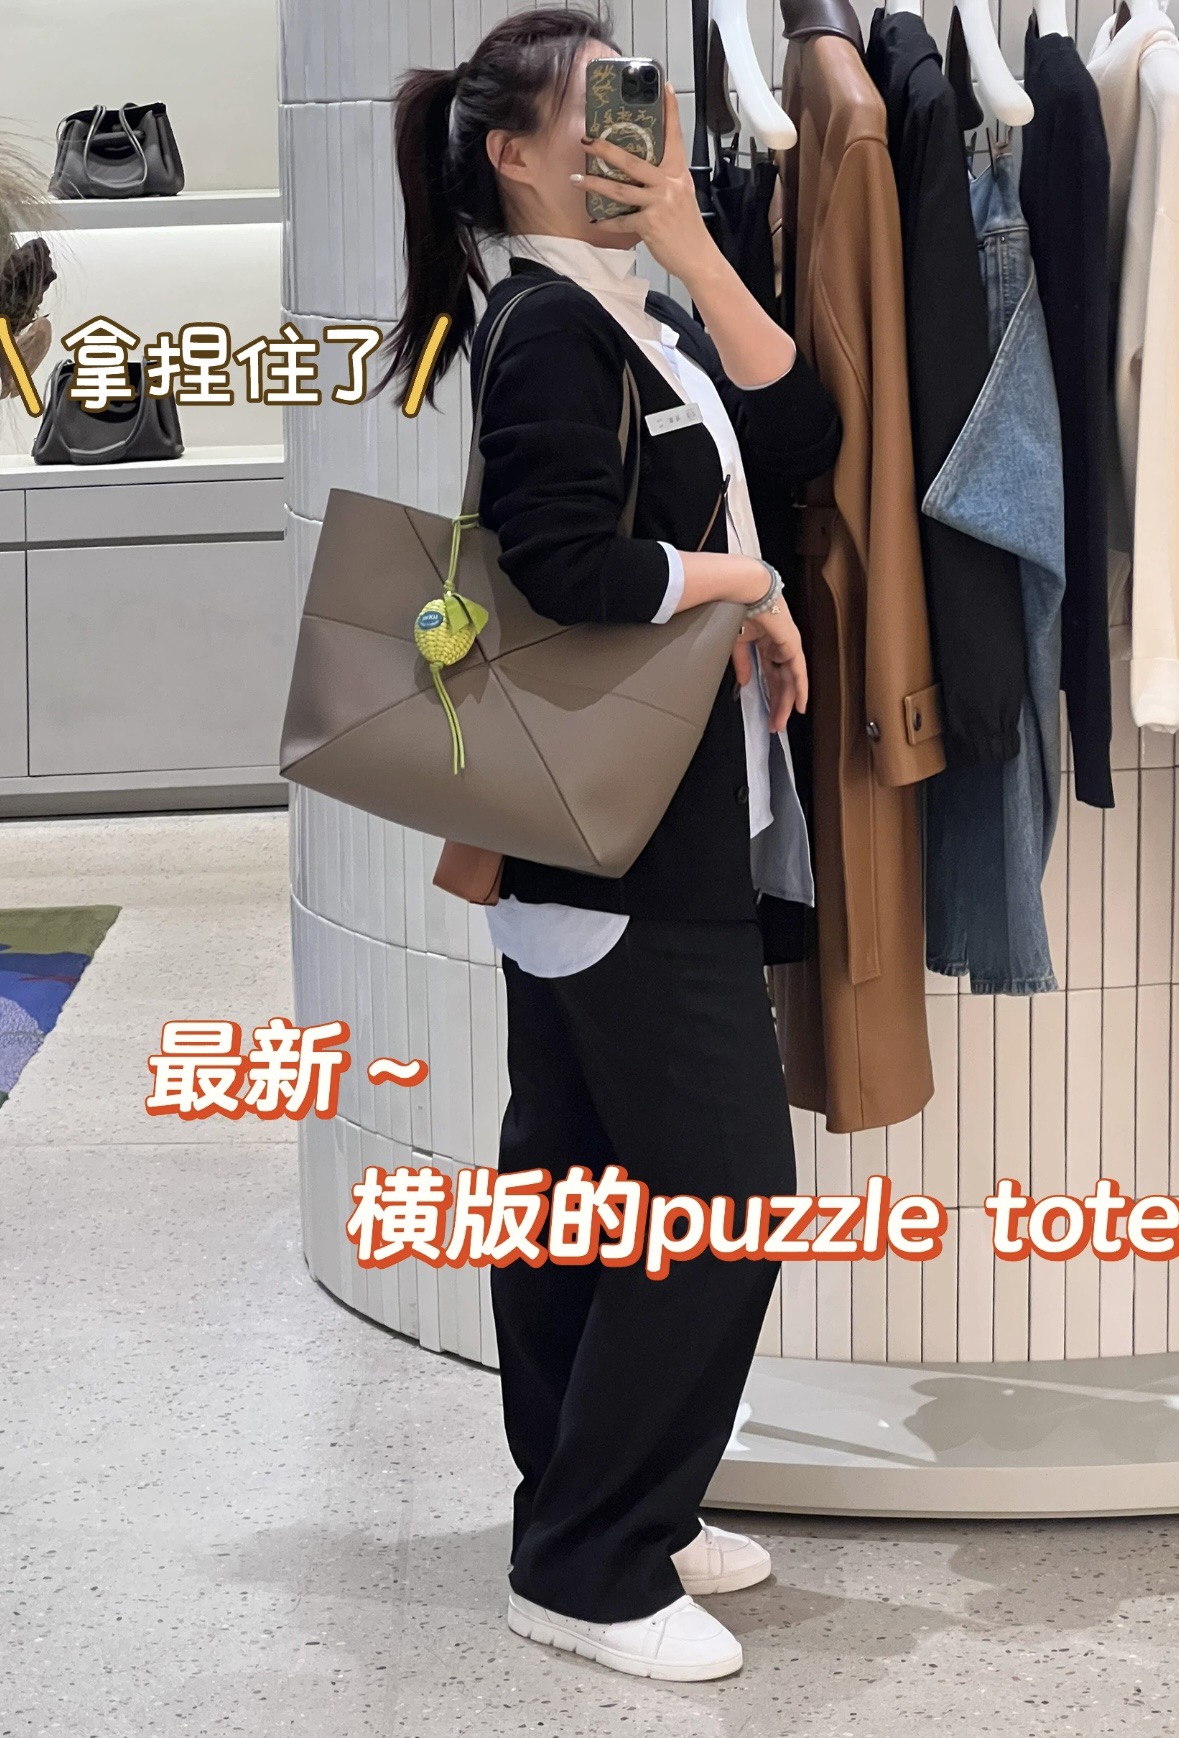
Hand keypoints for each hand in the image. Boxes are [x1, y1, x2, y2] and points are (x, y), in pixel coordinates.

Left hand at [574, 83, 716, 286]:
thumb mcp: (682, 195)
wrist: (698, 257)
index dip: (671, 110)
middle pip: (633, 161)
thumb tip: (639, 173)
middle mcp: (669, 184)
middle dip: (606, 149)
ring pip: (620, 189)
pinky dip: (607, 222)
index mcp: (678, 173)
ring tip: (577, 179)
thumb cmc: (687, 227)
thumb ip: (664, 181)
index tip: (665, 87)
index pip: (675, 135)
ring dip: (595, 183)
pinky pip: (622, 221)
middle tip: (587, 141)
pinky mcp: (650, 224)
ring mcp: (659, 203)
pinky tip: (595, 220)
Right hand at [731, 603, 807, 732]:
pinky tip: (800, 706)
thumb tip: (745, 682)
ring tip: (781, 723)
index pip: (770, 675)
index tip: (767, 712)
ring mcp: (788, 646)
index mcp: (765, 643)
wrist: (746, 592)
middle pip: (781, 682)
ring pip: (790, 682)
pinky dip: (800, 689)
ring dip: (786, 703)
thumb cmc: (739, 610)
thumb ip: (742, 664)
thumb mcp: (737, 643)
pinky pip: (798, 672)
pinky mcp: (792, 646)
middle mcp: (779, 647)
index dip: (769, 694)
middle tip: (774, 725)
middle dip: (777, 705)